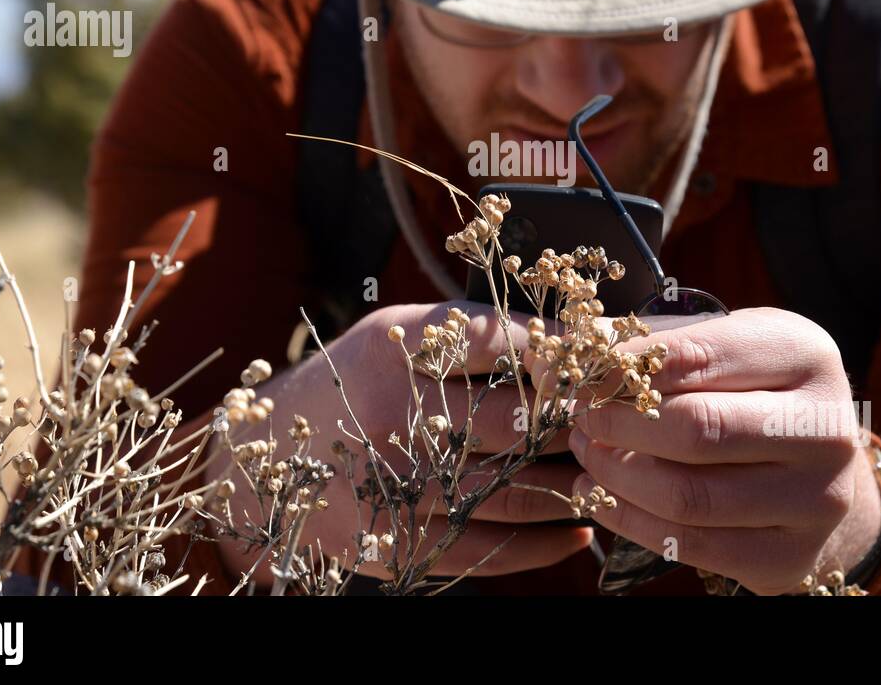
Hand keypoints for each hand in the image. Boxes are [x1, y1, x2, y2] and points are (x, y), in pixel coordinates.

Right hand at [210, 302, 591, 582]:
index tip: (603, 359)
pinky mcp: (394, 539)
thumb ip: (470, 331)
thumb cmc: (349, 381)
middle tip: (621, 422)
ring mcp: (393, 483)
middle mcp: (393, 413)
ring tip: (611, 476)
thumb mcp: (394, 333)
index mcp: (394, 349)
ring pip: (513, 490)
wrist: (260, 459)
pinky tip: (576, 529)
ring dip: (575, 486)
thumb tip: (572, 337)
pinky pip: (486, 548)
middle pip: (517, 420)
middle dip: (578, 421)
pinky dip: (543, 544)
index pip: (499, 340)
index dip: (561, 350)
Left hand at [567, 307, 880, 593]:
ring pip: (688, 496)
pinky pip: (690, 545)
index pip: (695, 356)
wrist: (815, 463)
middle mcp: (826, 429)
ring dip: (615, 475)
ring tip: (585, 452)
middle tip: (577, 416)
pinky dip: (629, 521)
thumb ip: (642, 345)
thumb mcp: (716, 344)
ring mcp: (816, 500)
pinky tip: (601, 495)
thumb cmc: (750, 387)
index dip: (621, 366)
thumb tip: (550, 354)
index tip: (573, 371)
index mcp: (806, 355)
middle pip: (696, 429)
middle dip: (617, 422)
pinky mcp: (790, 557)